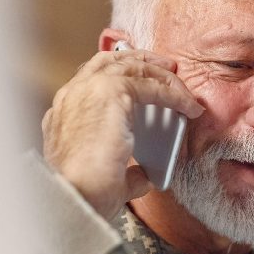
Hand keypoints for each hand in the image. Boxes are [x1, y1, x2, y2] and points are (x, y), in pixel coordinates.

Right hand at [42, 48, 203, 219]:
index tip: (140, 81)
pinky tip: (190, 107)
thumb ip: (127, 172)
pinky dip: (175, 94)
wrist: (77, 191)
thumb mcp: (105, 177)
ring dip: (161, 75)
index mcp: (63, 114)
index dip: (117, 76)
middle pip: (108, 62)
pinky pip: (151, 85)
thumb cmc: (86, 192)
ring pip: (132, 68)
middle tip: (165, 68)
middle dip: (139, 61)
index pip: (89, 82)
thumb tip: (146, 176)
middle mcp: (71, 96)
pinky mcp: (110, 91)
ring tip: (181, 83)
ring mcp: (88, 89)